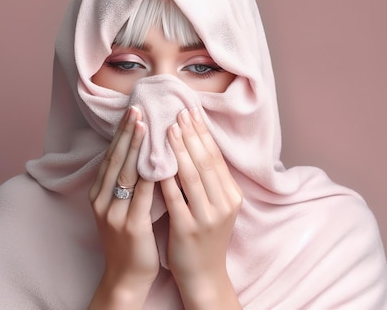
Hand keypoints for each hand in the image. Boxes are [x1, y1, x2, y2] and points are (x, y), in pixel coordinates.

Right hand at [87, 106, 158, 308]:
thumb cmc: (128, 239)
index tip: (133, 112)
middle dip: (127, 133)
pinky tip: (158, 160)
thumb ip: (127, 183)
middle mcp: (102, 201)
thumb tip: (140, 153)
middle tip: (138, 110)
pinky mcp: (130, 226)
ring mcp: (114, 214)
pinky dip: (150, 176)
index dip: (122, 134)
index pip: (111, 157)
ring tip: (146, 126)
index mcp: (98, 194)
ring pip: (126, 174)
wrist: (126, 276)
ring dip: (136, 148)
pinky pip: (141, 196)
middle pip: (116, 160)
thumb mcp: (120, 208)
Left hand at [160, 107, 242, 308]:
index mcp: (231, 196)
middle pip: (205, 162)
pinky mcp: (188, 229)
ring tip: (167, 129)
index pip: (216, 157)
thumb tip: (195, 144)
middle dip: (191, 135)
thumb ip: (209, 180)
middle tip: (178, 112)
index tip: (190, 111)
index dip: (203, 133)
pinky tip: (155, 162)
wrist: (204, 275)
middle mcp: (224, 204)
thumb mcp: (216, 207)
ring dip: (179, 150)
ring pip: (191, 176)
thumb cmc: (205, 236)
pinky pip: (174, 198)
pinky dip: (165, 178)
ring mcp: (207, 217)